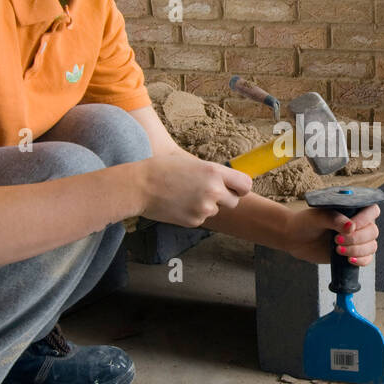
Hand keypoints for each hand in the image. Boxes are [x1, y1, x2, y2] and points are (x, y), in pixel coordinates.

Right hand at [135, 152, 251, 226]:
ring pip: (215, 210)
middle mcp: (214, 191)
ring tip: (185, 195)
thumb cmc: (161, 169)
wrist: (138, 186)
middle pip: (234, 201)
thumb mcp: (191, 162)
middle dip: (224, 198)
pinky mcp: (194, 221)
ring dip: (206, 205)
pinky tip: (178, 204)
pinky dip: (193, 213)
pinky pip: (201, 218)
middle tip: (207, 192)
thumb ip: (212, 172)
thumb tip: (228, 181)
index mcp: (214, 172)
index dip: (240, 187)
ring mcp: (204, 208)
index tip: (233, 188)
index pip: (245, 185)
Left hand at [282, 203, 379, 265]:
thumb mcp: (317, 217)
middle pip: (372, 231)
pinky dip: (361, 260)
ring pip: (371, 246)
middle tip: (337, 240)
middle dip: (357, 238)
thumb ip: (334, 219)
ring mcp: (356, 239)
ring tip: (338, 250)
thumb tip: (351, 227)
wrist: (295, 238)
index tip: (351, 227)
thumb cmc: (306, 222)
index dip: (365, 219)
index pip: (371, 211)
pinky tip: (348, 260)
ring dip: (357, 250)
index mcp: (352, 209)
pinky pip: (366, 259)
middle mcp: (358, 224)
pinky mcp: (353, 253)